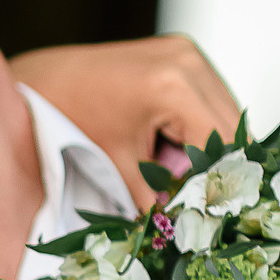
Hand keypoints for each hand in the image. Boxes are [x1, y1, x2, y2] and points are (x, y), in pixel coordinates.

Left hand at [2, 35, 241, 212]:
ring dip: (210, 142)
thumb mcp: (118, 166)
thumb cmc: (73, 119)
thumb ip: (156, 199)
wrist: (48, 80)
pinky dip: (197, 123)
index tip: (213, 206)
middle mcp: (188, 61)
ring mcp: (187, 51)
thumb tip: (185, 229)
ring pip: (226, 110)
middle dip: (216, 162)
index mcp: (173, 87)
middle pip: (232, 124)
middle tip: (192, 190)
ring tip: (169, 160)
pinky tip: (167, 139)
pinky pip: (210, 96)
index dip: (219, 178)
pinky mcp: (183, 52)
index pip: (221, 142)